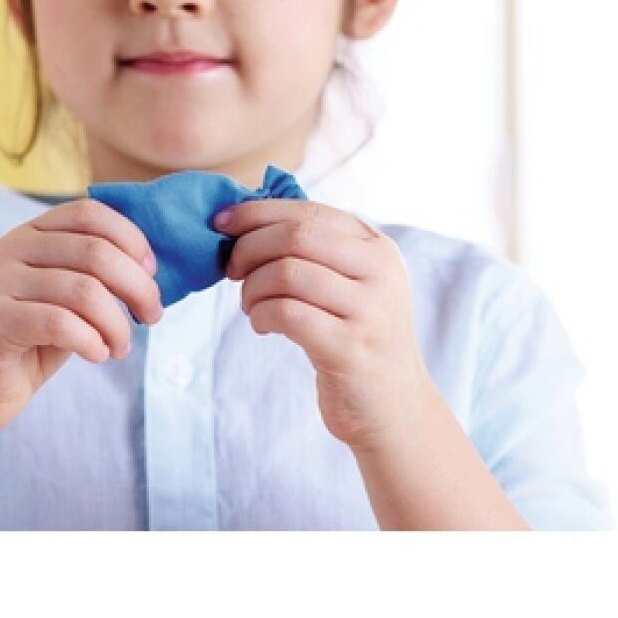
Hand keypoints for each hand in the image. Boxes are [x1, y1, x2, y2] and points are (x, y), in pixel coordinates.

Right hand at [0, 198, 163, 439]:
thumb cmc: (30, 341)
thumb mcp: (67, 298)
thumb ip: (96, 275)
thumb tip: (151, 267)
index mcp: (30, 234)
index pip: (89, 212)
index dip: (131, 238)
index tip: (151, 273)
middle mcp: (11, 248)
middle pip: (96, 251)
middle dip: (137, 286)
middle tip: (152, 316)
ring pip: (85, 291)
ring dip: (117, 324)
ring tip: (121, 347)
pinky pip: (61, 323)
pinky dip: (92, 341)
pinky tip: (98, 355)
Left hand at [215, 198, 430, 453]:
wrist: (394, 406)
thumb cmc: (357, 337)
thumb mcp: (352, 284)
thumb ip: (316, 250)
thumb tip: (245, 221)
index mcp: (378, 248)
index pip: (309, 211)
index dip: (258, 212)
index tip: (223, 222)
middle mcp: (380, 273)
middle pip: (297, 235)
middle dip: (250, 247)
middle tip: (231, 269)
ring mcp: (369, 311)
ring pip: (287, 273)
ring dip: (252, 287)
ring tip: (250, 305)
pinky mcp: (350, 349)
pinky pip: (286, 313)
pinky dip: (261, 315)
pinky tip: (262, 325)